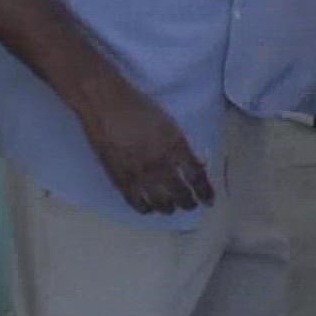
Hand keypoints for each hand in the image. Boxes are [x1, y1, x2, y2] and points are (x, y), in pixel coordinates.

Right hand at [75, 76, 214, 214]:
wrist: (105, 105)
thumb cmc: (139, 107)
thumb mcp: (169, 124)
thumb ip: (181, 146)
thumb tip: (194, 164)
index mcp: (175, 146)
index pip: (196, 176)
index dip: (205, 191)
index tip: (209, 200)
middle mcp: (160, 163)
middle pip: (180, 192)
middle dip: (188, 203)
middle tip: (191, 206)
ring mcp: (139, 173)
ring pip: (159, 202)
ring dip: (168, 208)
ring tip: (172, 209)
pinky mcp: (119, 178)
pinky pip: (135, 201)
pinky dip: (144, 208)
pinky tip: (149, 210)